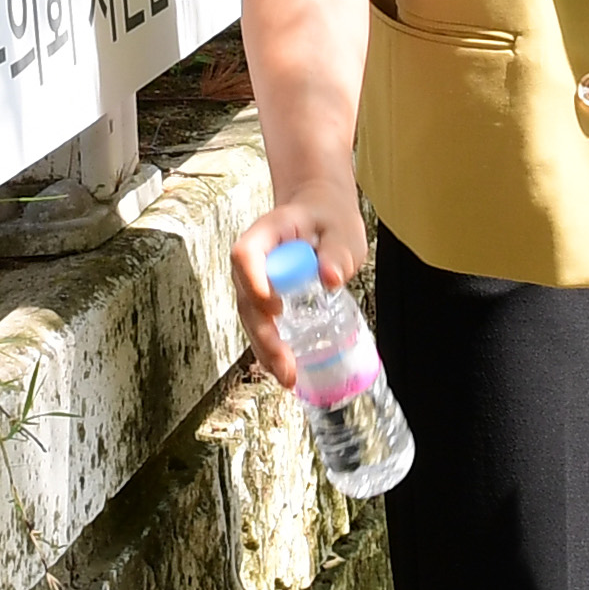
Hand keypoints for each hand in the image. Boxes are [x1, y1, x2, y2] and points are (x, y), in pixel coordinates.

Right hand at [231, 176, 364, 380]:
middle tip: (285, 363)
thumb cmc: (330, 218)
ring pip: (250, 318)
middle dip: (263, 334)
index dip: (253, 280)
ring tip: (288, 377)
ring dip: (265, 349)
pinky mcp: (265, 300)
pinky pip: (261, 325)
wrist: (319, 213)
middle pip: (246, 297)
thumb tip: (331, 278)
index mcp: (268, 233)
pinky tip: (285, 371)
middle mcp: (254, 260)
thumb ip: (337, 251)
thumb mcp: (342, 229)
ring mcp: (255, 281)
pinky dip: (271, 348)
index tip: (275, 307)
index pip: (246, 254)